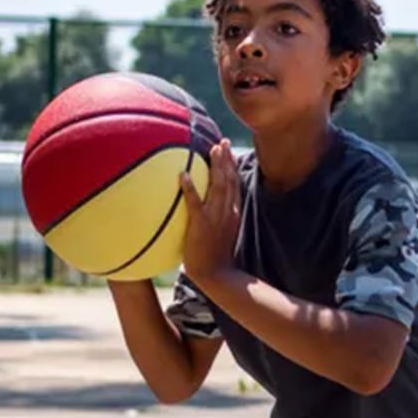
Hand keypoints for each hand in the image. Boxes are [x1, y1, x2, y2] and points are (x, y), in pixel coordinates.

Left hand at [180, 139, 242, 288]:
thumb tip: (209, 210)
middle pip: (229, 181)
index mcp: (233, 213)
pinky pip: (195, 203)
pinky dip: (190, 188)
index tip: (228, 151)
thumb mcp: (222, 235)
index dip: (232, 167)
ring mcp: (216, 218)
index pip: (234, 186)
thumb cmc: (215, 258)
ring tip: (212, 149)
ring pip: (218, 187)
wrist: (216, 275)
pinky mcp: (202, 225)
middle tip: (222, 142)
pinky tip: (183, 175)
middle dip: (226, 160)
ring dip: (216, 167)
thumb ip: (219, 221)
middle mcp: (228, 212)